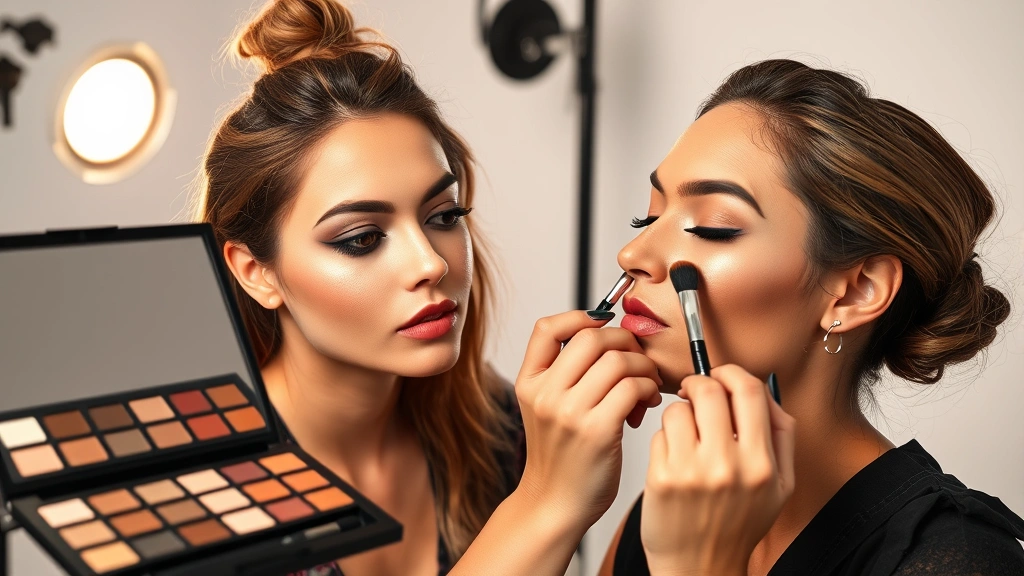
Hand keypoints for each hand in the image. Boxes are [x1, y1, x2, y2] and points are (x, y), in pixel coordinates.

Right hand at [514, 311, 663, 533]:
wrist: (555, 504)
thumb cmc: (562, 456)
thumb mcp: (546, 408)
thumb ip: (565, 373)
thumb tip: (607, 332)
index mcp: (529, 383)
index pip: (547, 328)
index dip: (579, 317)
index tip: (602, 325)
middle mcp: (545, 394)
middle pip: (591, 338)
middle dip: (623, 341)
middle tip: (636, 358)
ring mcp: (569, 412)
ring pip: (617, 360)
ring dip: (642, 366)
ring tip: (645, 385)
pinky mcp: (597, 430)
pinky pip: (632, 387)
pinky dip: (648, 388)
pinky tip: (647, 402)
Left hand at [640, 365, 795, 575]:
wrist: (701, 567)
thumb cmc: (736, 525)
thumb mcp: (780, 486)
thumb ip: (781, 434)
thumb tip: (764, 390)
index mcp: (762, 464)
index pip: (750, 391)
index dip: (732, 373)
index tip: (721, 376)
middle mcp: (728, 467)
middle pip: (710, 391)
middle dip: (699, 384)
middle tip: (695, 393)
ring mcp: (691, 472)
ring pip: (678, 410)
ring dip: (680, 413)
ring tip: (685, 432)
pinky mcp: (661, 478)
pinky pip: (659, 434)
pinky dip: (665, 438)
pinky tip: (674, 457)